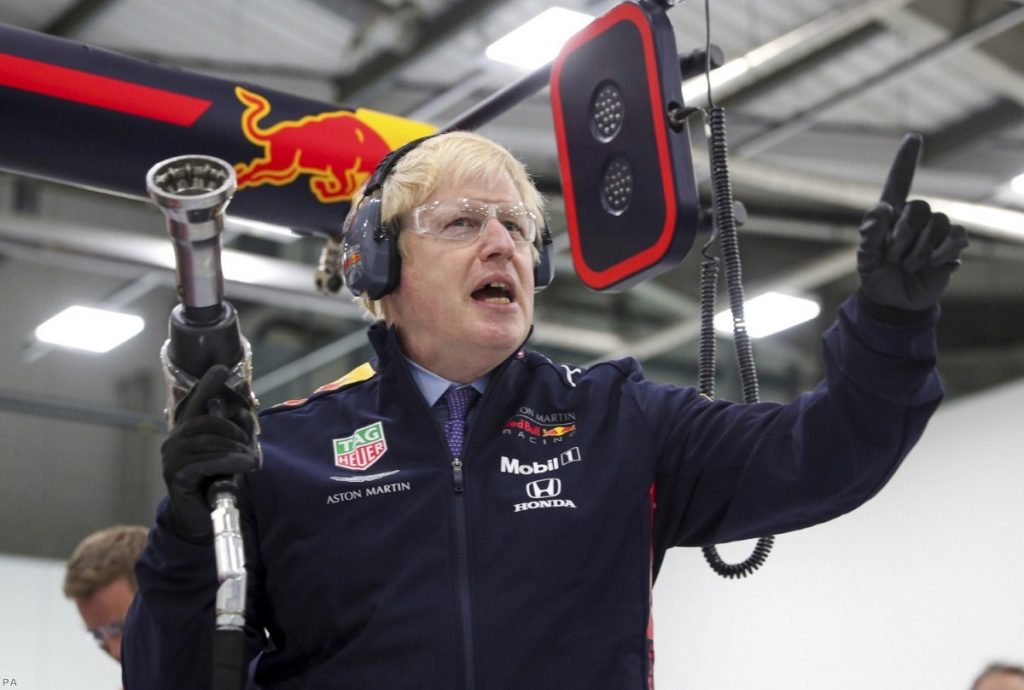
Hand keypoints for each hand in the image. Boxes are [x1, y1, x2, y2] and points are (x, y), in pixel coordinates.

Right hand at [161, 365, 258, 542]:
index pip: (195, 403)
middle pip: (205, 422)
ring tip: (251, 460)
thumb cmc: (216, 483)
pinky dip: (230, 461)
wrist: (202, 519)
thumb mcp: (231, 454)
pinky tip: (247, 465)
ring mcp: (171, 459)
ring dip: (235, 449)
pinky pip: (206, 461)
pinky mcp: (176, 476)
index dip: (207, 385)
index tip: (220, 368)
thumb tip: (244, 412)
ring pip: (207, 441)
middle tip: (249, 445)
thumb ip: (237, 435)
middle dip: (232, 429)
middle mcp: (174, 442)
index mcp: (186, 433)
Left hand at [857, 133, 968, 312]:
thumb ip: (870, 235)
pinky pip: (957, 237)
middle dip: (902, 237)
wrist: (894, 303)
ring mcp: (935, 230)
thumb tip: (884, 210)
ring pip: (938, 222)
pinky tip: (933, 265)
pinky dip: (943, 253)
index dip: (906, 160)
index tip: (914, 137)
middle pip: (918, 208)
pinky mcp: (952, 245)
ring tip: (908, 265)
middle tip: (892, 258)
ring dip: (920, 250)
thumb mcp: (865, 259)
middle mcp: (913, 217)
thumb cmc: (876, 276)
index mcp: (889, 214)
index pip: (898, 181)